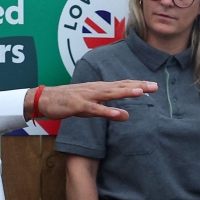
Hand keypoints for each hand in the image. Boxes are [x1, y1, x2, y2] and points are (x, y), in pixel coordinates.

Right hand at [24, 80, 157, 120]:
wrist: (44, 99)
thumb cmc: (67, 101)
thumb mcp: (90, 106)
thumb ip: (108, 110)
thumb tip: (125, 115)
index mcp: (99, 88)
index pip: (121, 85)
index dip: (137, 85)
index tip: (153, 85)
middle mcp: (95, 89)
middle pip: (120, 86)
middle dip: (138, 86)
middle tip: (155, 86)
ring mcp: (87, 96)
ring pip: (109, 93)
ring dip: (125, 92)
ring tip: (141, 92)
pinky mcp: (78, 105)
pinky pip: (95, 109)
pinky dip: (107, 111)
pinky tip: (119, 114)